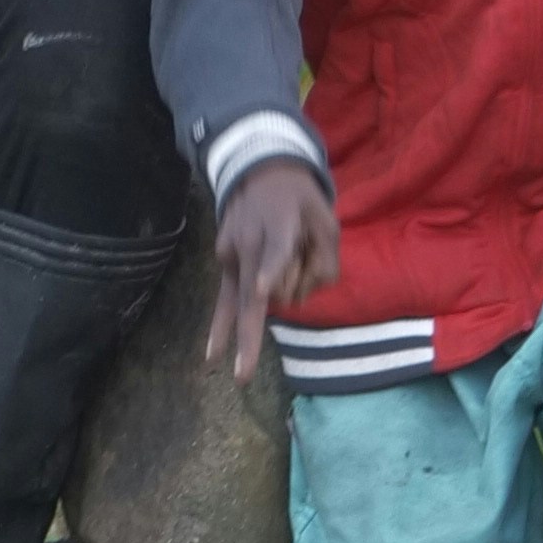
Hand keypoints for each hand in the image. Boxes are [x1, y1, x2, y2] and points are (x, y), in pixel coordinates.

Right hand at [208, 166, 338, 383]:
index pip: (279, 249)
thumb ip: (325, 261)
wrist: (258, 167)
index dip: (272, 269)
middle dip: (246, 334)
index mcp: (282, 224)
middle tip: (241, 374)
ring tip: (240, 371)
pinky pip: (233, 294)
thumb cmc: (300, 200)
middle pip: (251, 292)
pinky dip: (229, 321)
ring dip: (263, 312)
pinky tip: (214, 351)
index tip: (261, 288)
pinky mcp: (221, 255)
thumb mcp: (327, 221)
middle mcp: (250, 239)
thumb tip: (299, 298)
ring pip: (247, 297)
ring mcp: (231, 249)